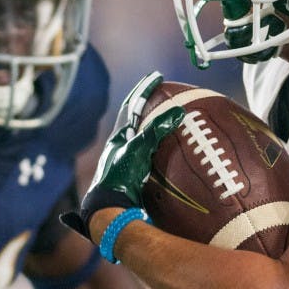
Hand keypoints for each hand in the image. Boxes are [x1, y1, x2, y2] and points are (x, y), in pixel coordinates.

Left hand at [60, 71, 184, 239]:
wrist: (109, 211)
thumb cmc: (119, 179)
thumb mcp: (138, 150)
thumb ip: (156, 130)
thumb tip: (179, 111)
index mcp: (118, 138)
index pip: (131, 106)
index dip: (143, 90)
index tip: (156, 76)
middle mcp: (121, 149)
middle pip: (136, 121)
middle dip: (148, 107)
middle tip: (163, 95)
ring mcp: (128, 165)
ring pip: (144, 140)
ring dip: (156, 129)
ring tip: (170, 120)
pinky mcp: (136, 180)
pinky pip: (153, 158)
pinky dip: (163, 151)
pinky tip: (173, 155)